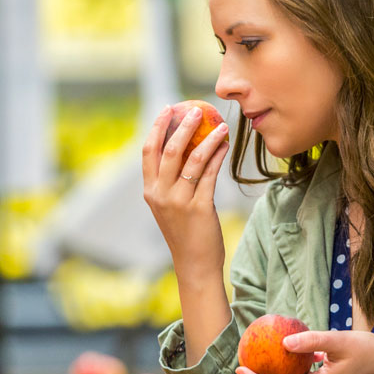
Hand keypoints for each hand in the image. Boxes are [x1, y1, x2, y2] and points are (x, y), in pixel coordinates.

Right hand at [142, 104, 230, 279]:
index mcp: (150, 190)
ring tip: (220, 126)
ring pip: (193, 159)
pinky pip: (210, 174)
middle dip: (183, 126)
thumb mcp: (169, 205)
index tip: (169, 109)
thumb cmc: (185, 232)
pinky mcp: (199, 207)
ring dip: (208, 138)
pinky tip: (225, 146)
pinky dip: (218, 156)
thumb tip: (187, 146)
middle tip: (196, 111)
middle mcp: (160, 194)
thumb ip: (172, 180)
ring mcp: (179, 201)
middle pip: (169, 150)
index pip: (148, 151)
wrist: (194, 264)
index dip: (157, 127)